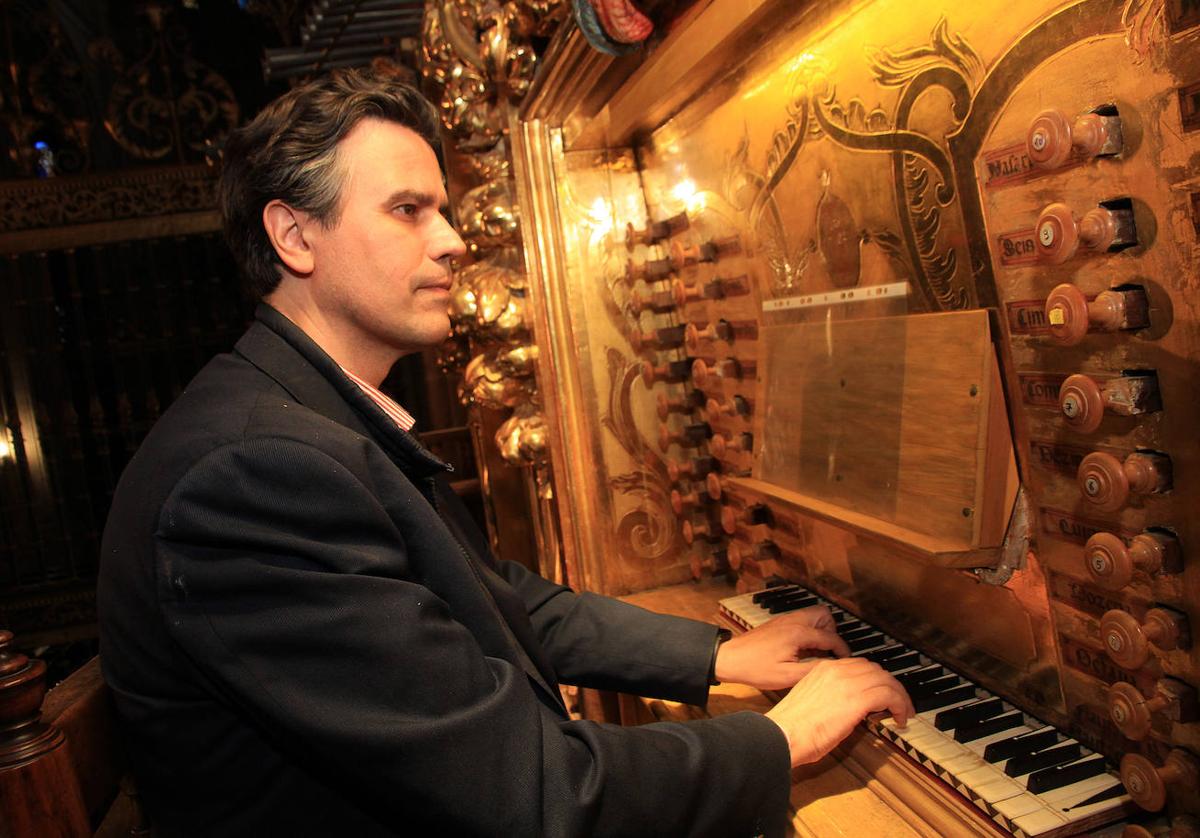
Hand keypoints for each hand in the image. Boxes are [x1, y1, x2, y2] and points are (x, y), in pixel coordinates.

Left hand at [713, 606, 850, 689]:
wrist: (730, 658)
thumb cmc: (755, 668)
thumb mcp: (788, 676)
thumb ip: (814, 670)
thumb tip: (834, 667)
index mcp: (798, 633)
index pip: (831, 638)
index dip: (843, 650)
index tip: (847, 661)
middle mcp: (793, 621)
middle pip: (825, 615)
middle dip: (832, 633)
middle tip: (828, 651)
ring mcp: (785, 620)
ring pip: (813, 615)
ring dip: (820, 630)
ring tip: (815, 651)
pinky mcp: (779, 623)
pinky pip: (802, 620)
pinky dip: (808, 631)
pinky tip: (802, 649)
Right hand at [764, 657, 913, 765]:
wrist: (783, 734)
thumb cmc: (791, 728)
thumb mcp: (811, 702)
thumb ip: (830, 698)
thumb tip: (847, 709)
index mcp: (822, 669)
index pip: (858, 665)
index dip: (874, 678)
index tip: (881, 692)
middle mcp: (836, 670)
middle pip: (875, 669)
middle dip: (889, 684)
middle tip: (897, 701)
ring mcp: (848, 682)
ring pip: (886, 679)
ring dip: (899, 695)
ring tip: (903, 712)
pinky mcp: (858, 698)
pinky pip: (889, 695)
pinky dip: (900, 705)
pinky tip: (900, 718)